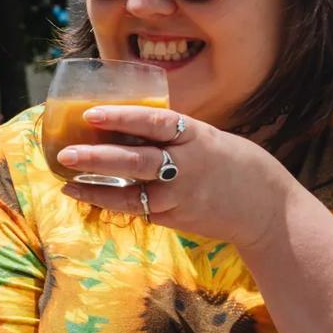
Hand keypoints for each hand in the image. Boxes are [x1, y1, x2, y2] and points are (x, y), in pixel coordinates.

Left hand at [56, 105, 293, 249]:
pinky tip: (87, 195)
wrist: (267, 209)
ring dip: (96, 187)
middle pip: (137, 160)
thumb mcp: (209, 139)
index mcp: (197, 137)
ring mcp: (181, 197)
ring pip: (131, 193)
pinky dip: (111, 202)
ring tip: (66, 180)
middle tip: (66, 151)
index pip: (155, 122)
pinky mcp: (176, 218)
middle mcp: (188, 167)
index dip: (122, 117)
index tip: (91, 113)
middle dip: (98, 156)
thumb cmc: (236, 166)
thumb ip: (174, 135)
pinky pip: (138, 209)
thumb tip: (129, 123)